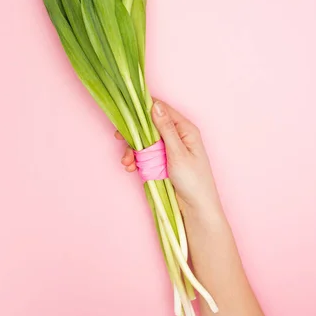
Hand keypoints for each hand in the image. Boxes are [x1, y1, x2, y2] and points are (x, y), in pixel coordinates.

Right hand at [115, 100, 221, 215]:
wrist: (196, 209)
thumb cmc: (193, 180)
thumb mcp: (178, 152)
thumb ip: (165, 129)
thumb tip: (155, 105)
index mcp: (184, 129)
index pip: (161, 110)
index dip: (143, 109)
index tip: (126, 114)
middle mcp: (176, 136)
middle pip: (149, 126)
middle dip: (134, 134)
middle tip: (119, 137)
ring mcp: (168, 149)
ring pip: (144, 141)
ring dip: (133, 150)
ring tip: (127, 162)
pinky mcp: (162, 162)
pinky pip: (145, 155)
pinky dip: (136, 160)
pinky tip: (130, 168)